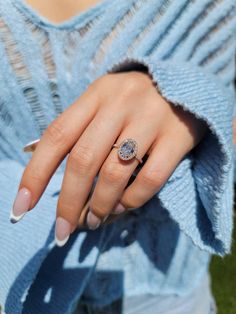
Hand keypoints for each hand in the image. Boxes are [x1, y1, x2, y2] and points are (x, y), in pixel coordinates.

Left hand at [10, 71, 206, 245]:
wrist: (186, 85)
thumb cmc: (134, 100)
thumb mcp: (102, 101)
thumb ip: (74, 126)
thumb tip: (33, 154)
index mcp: (96, 95)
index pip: (57, 136)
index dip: (35, 174)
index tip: (21, 208)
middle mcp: (120, 104)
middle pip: (83, 160)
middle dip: (68, 202)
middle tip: (63, 230)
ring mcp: (150, 119)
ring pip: (116, 173)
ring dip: (99, 206)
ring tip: (93, 221)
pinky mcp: (177, 136)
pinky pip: (150, 179)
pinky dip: (132, 201)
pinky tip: (122, 208)